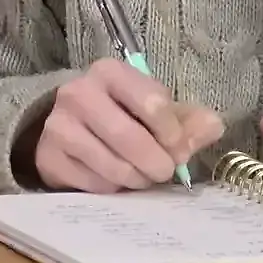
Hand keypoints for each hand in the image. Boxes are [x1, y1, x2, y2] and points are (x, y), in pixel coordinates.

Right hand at [32, 58, 224, 192]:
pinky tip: (115, 180)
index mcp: (110, 72)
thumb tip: (213, 127)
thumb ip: (187, 120)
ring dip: (137, 179)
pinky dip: (114, 190)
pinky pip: (95, 185)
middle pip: (130, 137)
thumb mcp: (154, 111)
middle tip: (164, 171)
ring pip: (113, 166)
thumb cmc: (120, 116)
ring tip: (141, 176)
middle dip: (157, 163)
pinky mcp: (49, 158)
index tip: (178, 147)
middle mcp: (78, 92)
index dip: (173, 132)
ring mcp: (59, 126)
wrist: (68, 133)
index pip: (153, 102)